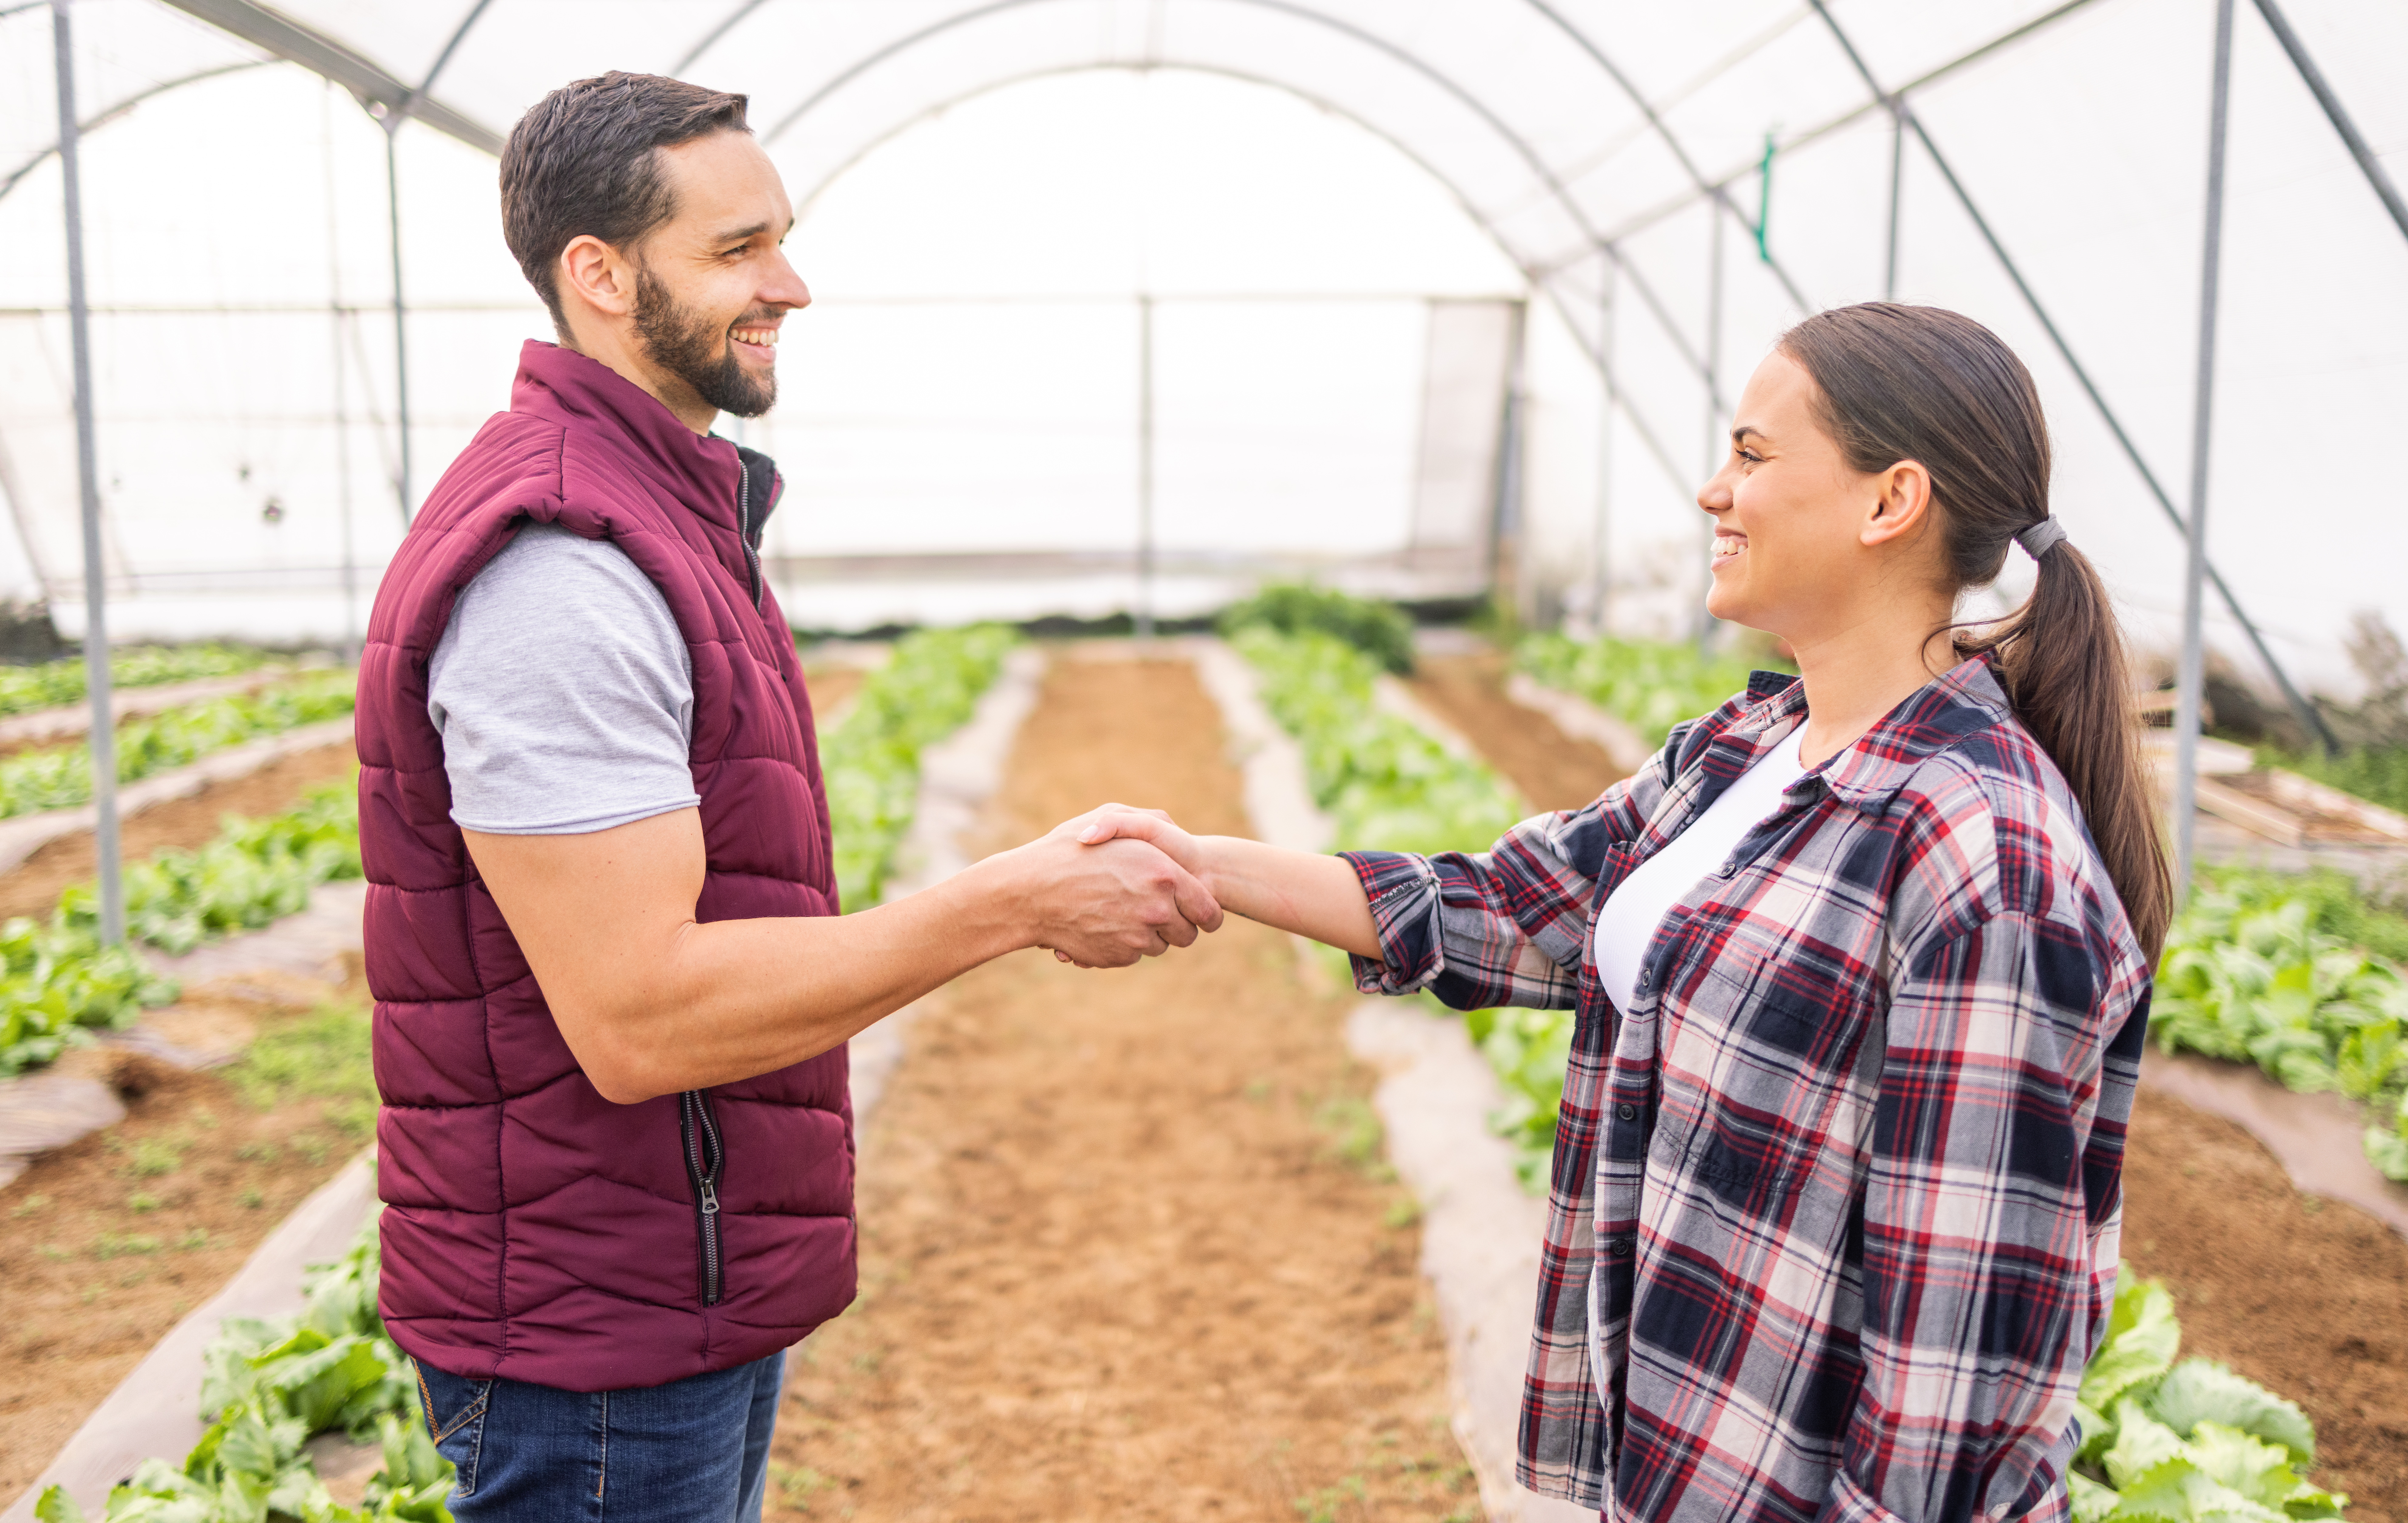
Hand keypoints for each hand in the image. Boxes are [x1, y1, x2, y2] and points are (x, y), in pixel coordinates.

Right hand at [1045, 805, 1208, 965]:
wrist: (1029, 892)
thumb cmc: (1069, 851)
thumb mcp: (1111, 818)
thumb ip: (1152, 821)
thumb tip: (1177, 829)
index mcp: (1164, 874)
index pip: (1208, 910)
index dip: (1207, 914)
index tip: (1201, 915)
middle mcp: (1156, 909)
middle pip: (1187, 934)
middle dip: (1176, 925)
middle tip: (1155, 911)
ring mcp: (1137, 937)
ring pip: (1160, 947)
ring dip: (1148, 934)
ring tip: (1119, 911)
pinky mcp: (1117, 957)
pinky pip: (1134, 955)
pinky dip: (1123, 944)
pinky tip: (1102, 923)